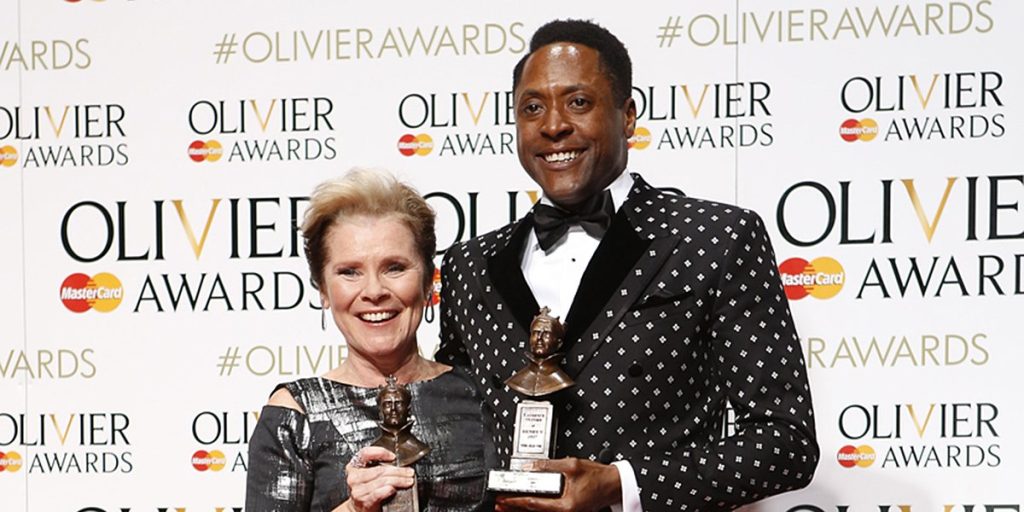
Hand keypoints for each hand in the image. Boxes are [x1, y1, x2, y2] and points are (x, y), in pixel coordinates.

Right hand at [340, 446, 415, 511]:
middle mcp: (354, 477)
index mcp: (354, 466)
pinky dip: (389, 490)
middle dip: (398, 471)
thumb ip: (379, 466)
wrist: (359, 509)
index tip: (393, 457)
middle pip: (379, 469)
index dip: (381, 452)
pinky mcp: (365, 501)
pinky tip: (395, 489)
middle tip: (409, 472)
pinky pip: (379, 493)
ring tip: (408, 481)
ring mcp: (358, 490)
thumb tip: (399, 464)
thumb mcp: (368, 474)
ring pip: (383, 481)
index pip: (366, 453)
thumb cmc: (366, 489)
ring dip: (399, 480)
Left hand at [495, 457, 620, 511]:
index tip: (503, 499)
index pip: (533, 504)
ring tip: (508, 506)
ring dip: (523, 509)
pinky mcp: (567, 510)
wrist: (614, 484)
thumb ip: (549, 466)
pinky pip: (547, 510)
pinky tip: (527, 505)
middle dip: (515, 509)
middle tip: (499, 505)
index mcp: (565, 506)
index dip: (515, 502)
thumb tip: (530, 466)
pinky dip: (535, 508)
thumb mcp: (572, 465)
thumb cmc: (598, 477)